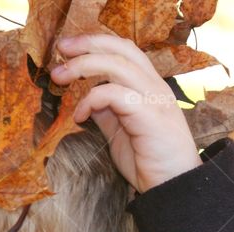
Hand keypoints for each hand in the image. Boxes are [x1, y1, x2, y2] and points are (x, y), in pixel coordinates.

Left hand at [49, 34, 200, 192]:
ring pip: (118, 65)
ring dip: (84, 66)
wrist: (173, 187)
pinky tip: (79, 116)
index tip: (67, 49)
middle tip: (60, 49)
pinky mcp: (150, 115)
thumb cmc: (148, 161)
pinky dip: (92, 100)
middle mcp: (154, 86)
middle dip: (88, 45)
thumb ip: (107, 111)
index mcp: (148, 86)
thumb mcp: (120, 131)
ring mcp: (155, 99)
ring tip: (60, 77)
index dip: (96, 44)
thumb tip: (86, 98)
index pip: (124, 51)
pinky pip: (115, 94)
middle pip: (122, 49)